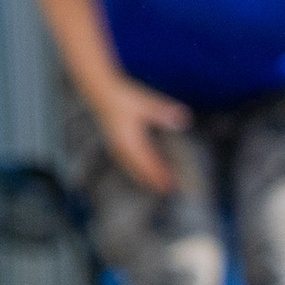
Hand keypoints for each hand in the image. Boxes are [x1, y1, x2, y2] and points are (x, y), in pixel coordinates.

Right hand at [90, 77, 191, 195]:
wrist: (100, 93)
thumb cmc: (123, 97)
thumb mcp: (145, 103)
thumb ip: (164, 112)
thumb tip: (185, 119)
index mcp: (130, 142)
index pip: (148, 164)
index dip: (160, 175)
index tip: (172, 185)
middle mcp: (122, 149)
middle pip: (139, 171)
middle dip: (153, 181)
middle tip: (168, 191)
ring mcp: (116, 148)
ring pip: (131, 169)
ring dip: (144, 178)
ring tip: (155, 186)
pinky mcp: (114, 144)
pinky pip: (126, 164)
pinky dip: (135, 171)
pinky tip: (139, 172)